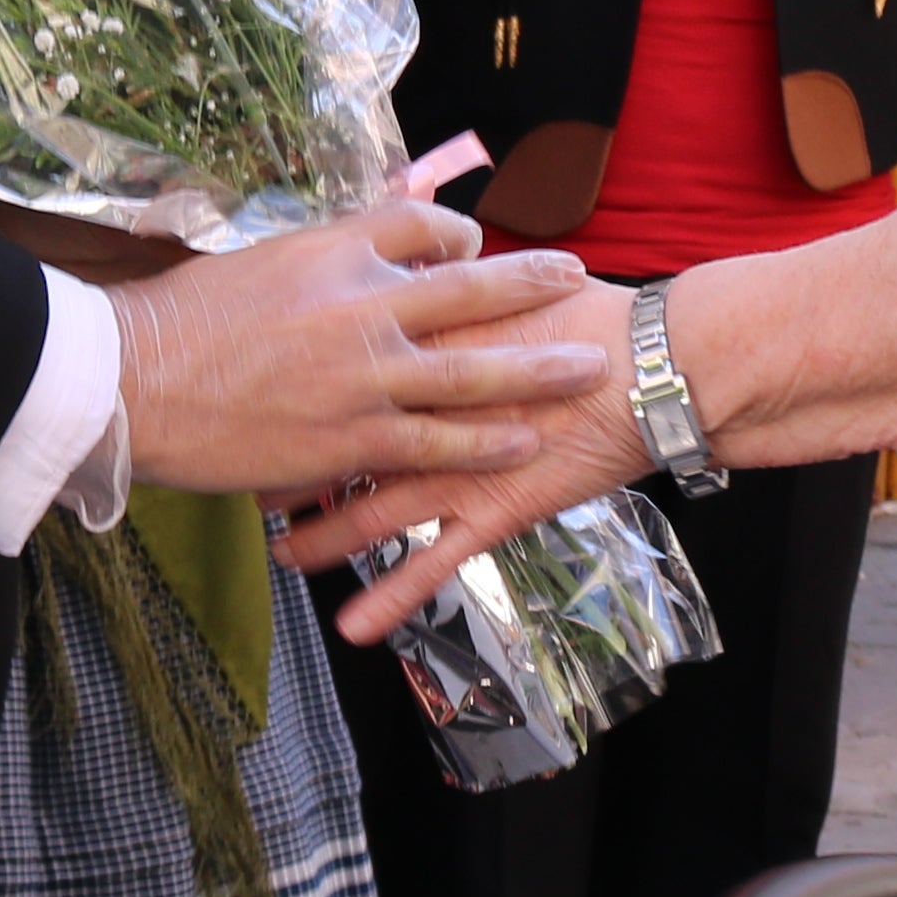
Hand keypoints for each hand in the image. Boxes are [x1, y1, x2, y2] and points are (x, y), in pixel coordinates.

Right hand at [109, 197, 616, 497]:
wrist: (130, 384)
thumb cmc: (178, 321)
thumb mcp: (255, 261)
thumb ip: (316, 259)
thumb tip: (355, 246)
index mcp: (332, 249)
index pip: (422, 226)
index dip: (458, 235)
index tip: (473, 247)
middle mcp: (359, 304)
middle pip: (469, 287)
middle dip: (532, 283)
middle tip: (577, 278)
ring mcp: (361, 376)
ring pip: (472, 370)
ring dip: (536, 368)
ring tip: (585, 367)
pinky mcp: (350, 440)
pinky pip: (436, 444)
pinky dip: (484, 443)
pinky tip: (524, 443)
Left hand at [270, 275, 644, 635]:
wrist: (656, 364)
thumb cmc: (587, 317)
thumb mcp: (499, 285)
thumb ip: (442, 287)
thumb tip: (404, 268)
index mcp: (423, 344)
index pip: (333, 370)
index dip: (287, 389)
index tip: (249, 400)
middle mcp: (425, 411)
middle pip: (333, 444)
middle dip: (283, 469)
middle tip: (240, 480)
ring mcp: (456, 467)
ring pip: (366, 510)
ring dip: (319, 538)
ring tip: (278, 554)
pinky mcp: (494, 510)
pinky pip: (433, 564)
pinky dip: (391, 599)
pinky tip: (351, 628)